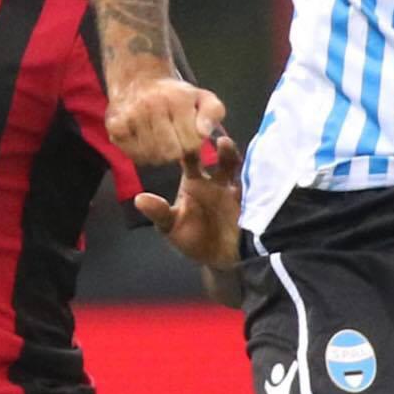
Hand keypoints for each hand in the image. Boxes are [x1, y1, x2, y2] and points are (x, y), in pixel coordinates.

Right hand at [106, 74, 224, 164]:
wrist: (139, 78)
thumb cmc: (175, 95)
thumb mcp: (202, 97)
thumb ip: (213, 113)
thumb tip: (204, 133)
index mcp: (177, 99)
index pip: (192, 144)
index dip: (193, 143)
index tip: (188, 133)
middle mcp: (153, 105)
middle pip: (171, 153)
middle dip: (176, 151)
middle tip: (174, 138)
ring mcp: (131, 115)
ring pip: (152, 157)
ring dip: (159, 154)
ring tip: (160, 139)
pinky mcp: (115, 126)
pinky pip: (134, 156)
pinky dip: (141, 153)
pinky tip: (144, 140)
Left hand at [134, 133, 240, 268]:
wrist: (219, 259)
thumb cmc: (192, 239)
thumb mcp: (171, 227)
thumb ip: (159, 213)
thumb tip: (139, 199)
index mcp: (193, 180)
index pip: (189, 156)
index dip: (187, 145)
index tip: (186, 133)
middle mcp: (214, 179)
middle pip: (217, 155)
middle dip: (215, 145)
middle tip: (212, 135)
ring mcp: (233, 187)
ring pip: (235, 165)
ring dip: (231, 154)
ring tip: (226, 146)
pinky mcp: (250, 198)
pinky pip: (253, 183)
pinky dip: (252, 174)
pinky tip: (249, 165)